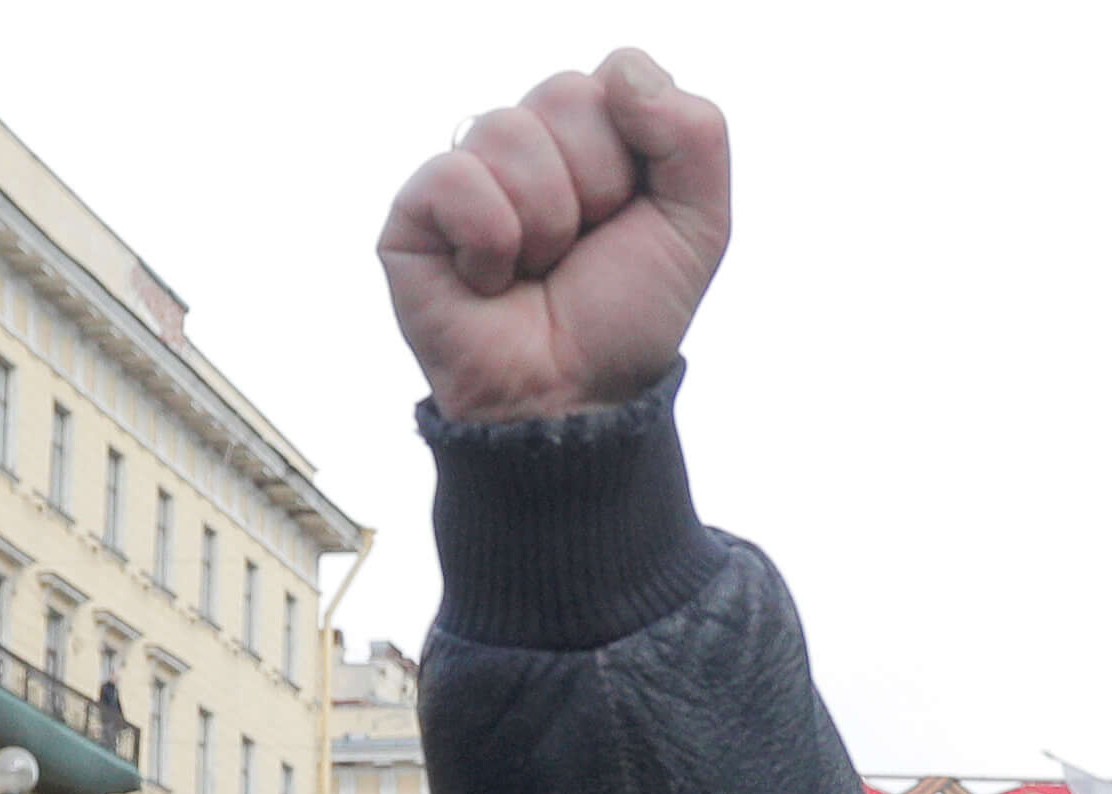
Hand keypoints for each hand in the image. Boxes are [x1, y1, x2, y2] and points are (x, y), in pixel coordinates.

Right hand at [378, 51, 731, 427]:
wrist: (572, 401)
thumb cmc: (624, 319)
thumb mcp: (698, 225)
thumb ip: (696, 133)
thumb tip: (621, 74)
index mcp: (593, 134)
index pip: (617, 74)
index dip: (637, 149)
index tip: (630, 215)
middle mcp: (526, 144)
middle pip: (564, 92)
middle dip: (594, 186)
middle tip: (580, 249)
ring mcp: (467, 173)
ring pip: (508, 130)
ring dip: (544, 223)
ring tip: (535, 270)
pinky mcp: (414, 213)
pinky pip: (455, 177)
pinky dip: (489, 241)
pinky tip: (488, 282)